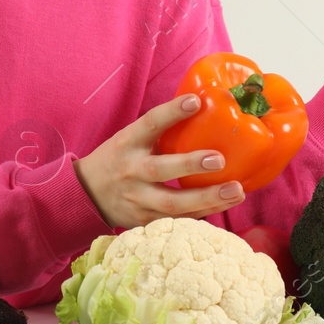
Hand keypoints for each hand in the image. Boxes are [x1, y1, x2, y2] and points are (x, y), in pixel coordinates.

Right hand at [72, 93, 246, 228]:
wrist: (87, 194)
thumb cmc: (119, 159)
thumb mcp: (130, 138)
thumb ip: (160, 130)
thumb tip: (203, 105)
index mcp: (127, 143)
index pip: (149, 124)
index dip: (171, 112)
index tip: (196, 101)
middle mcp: (130, 171)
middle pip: (159, 170)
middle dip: (190, 165)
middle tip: (220, 160)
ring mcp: (137, 200)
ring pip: (173, 204)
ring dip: (207, 199)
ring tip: (236, 190)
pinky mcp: (145, 222)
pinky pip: (177, 221)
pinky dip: (203, 215)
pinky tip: (225, 206)